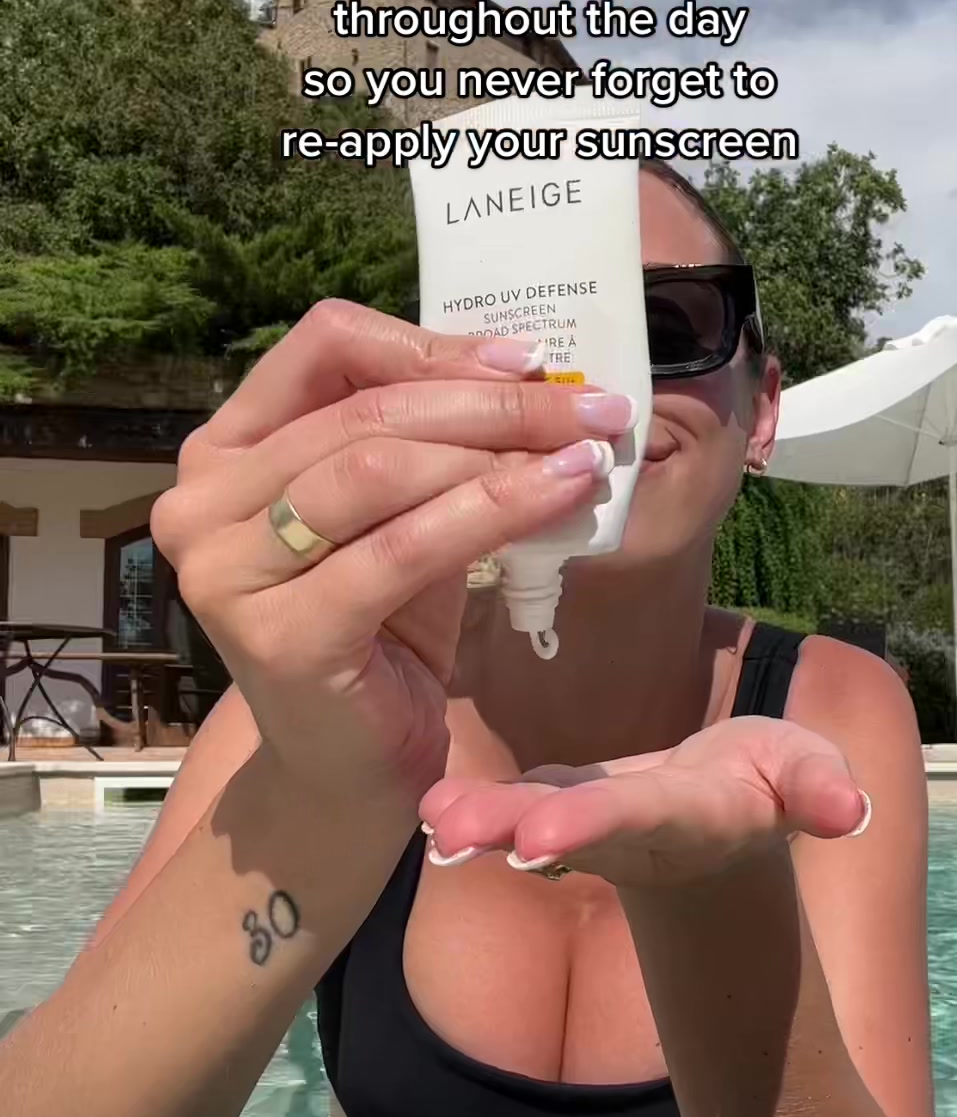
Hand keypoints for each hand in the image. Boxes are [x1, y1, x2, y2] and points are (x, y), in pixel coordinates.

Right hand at [150, 300, 630, 797]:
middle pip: (365, 411)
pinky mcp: (282, 636)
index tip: (528, 360)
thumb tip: (537, 377)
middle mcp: (202, 503)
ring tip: (587, 452)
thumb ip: (434, 446)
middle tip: (594, 408)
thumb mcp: (401, 516)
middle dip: (494, 404)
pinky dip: (493, 513)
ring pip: (379, 470)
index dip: (430, 345)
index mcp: (225, 452)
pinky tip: (561, 498)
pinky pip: (403, 549)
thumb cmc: (380, 635)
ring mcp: (229, 573)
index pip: (323, 350)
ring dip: (500, 452)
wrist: (349, 771)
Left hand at [419, 716, 870, 886]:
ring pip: (530, 819)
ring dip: (480, 821)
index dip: (588, 823)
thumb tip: (851, 809)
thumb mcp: (806, 776)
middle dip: (515, 828)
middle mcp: (630, 828)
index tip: (532, 840)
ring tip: (430, 823)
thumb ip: (820, 788)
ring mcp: (589, 821)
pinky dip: (473, 806)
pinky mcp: (561, 802)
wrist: (726, 813)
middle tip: (452, 834)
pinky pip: (515, 803)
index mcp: (689, 814)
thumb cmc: (769, 782)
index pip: (636, 815)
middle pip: (568, 826)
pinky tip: (425, 806)